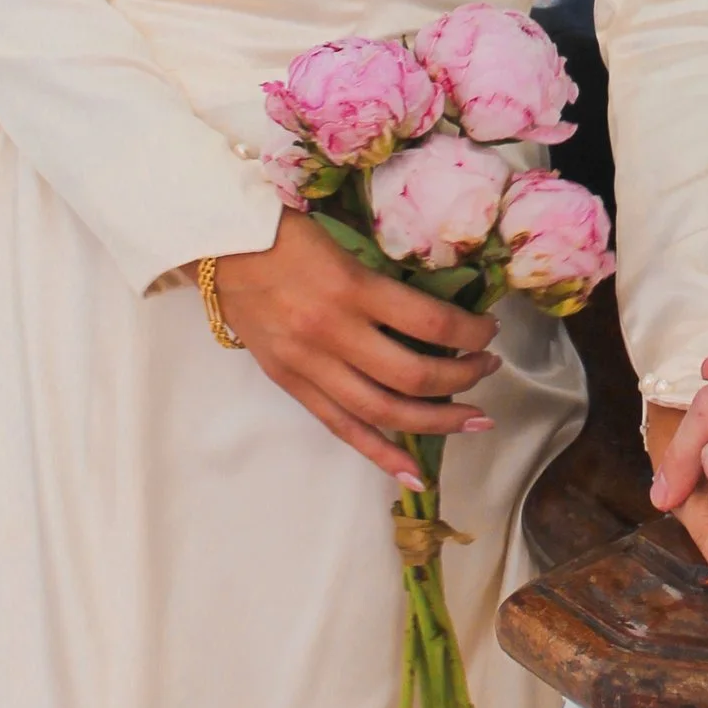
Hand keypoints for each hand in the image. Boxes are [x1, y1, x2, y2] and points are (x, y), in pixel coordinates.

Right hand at [211, 213, 499, 479]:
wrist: (218, 245)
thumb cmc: (285, 232)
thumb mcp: (343, 244)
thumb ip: (382, 282)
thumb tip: (435, 311)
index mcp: (351, 288)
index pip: (429, 321)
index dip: (470, 330)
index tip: (488, 329)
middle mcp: (332, 333)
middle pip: (414, 375)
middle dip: (464, 377)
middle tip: (488, 367)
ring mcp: (309, 365)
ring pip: (384, 412)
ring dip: (437, 421)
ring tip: (473, 418)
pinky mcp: (290, 383)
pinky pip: (342, 428)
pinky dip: (380, 454)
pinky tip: (414, 475)